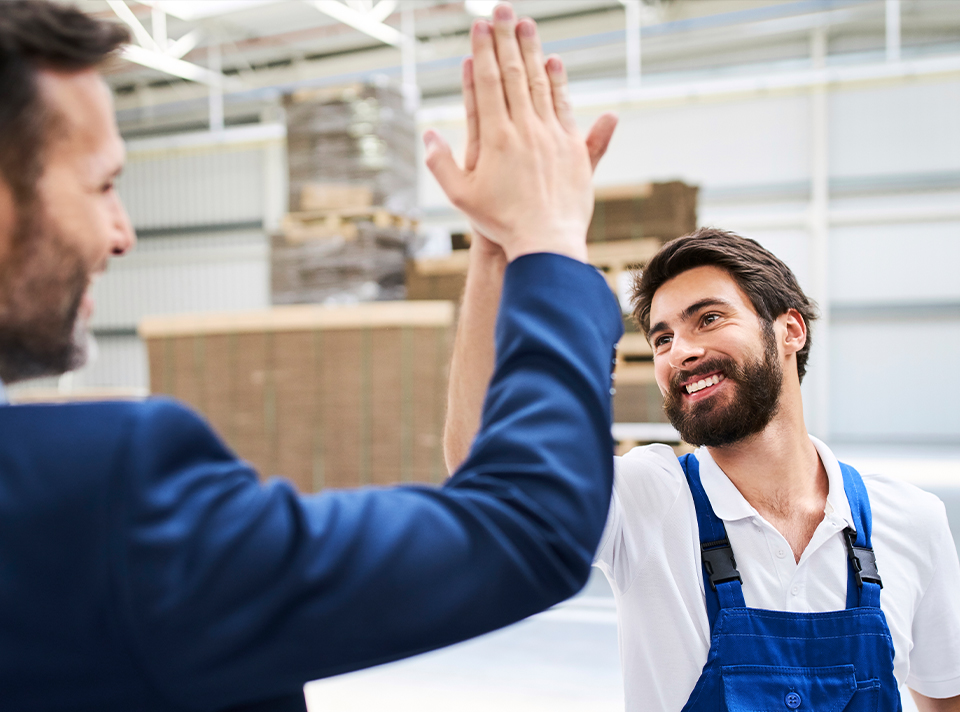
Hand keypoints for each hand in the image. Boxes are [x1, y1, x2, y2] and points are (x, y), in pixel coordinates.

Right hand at [424, 5, 617, 262]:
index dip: (484, 51)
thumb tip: (428, 135)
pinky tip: (553, 62)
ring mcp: (551, 135)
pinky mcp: (572, 147)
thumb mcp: (460, 196)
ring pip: (540, 83)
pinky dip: (558, 81)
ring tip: (526, 24)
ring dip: (532, 51)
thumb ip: (440, 164)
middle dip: (506, 39)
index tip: (480, 26)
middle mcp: (524, 129)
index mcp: (495, 137)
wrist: (546, 241)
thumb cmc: (500, 222)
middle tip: (501, 9)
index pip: (488, 83)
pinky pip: (564, 106)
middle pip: (514, 74)